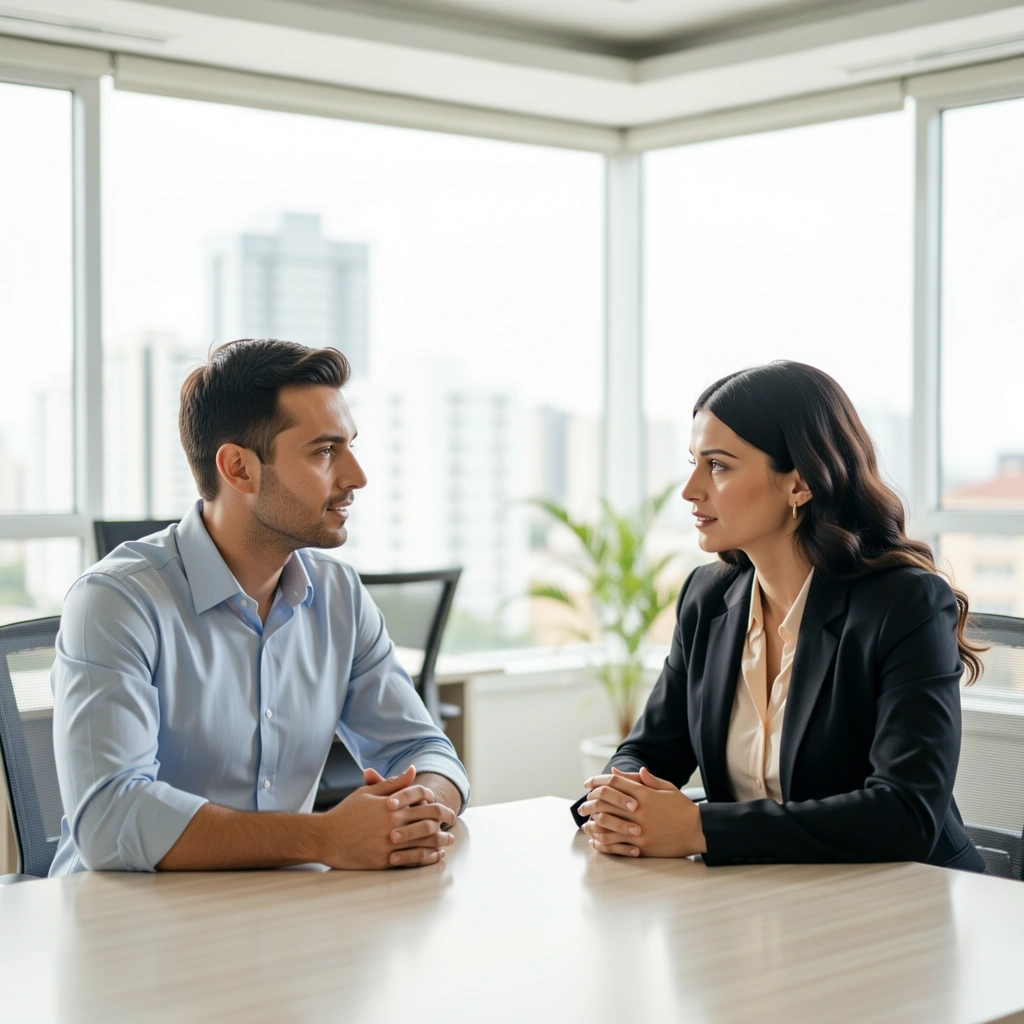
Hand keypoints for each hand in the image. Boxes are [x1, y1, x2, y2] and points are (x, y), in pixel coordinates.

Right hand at [316, 765, 455, 869]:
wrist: (325, 838)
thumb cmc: (346, 813)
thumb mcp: (367, 793)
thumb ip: (393, 783)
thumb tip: (414, 770)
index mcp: (389, 804)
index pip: (421, 796)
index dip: (432, 796)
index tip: (437, 801)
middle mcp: (392, 823)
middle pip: (429, 818)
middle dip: (445, 818)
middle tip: (452, 819)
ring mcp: (389, 843)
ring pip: (425, 841)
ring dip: (441, 840)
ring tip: (449, 839)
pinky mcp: (385, 861)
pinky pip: (414, 859)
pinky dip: (428, 857)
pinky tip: (435, 855)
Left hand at [579, 766, 705, 858]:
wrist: (698, 831)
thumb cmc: (682, 808)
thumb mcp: (666, 787)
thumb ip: (644, 779)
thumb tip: (619, 771)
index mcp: (644, 794)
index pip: (613, 782)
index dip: (596, 780)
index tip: (587, 784)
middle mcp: (639, 810)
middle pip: (604, 801)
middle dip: (588, 802)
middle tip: (582, 806)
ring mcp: (639, 829)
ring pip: (605, 823)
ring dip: (591, 823)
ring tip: (585, 824)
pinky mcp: (641, 846)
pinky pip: (615, 844)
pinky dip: (601, 842)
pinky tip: (595, 841)